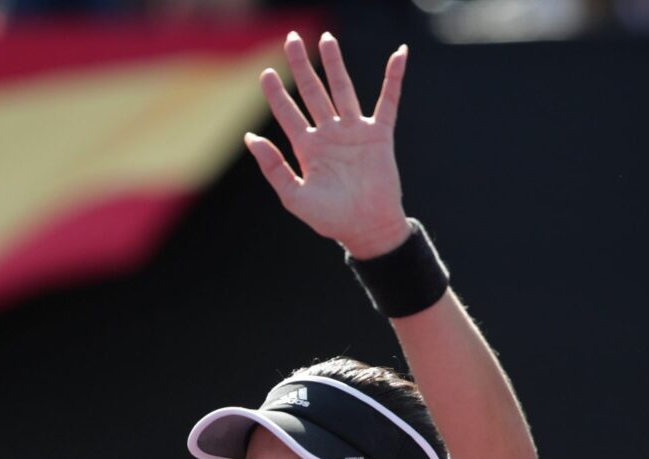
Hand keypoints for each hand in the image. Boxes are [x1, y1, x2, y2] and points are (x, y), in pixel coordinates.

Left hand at [246, 32, 411, 259]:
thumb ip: (272, 166)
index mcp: (307, 148)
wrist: (366, 229)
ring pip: (343, 89)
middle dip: (301, 66)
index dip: (276, 93)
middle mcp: (329, 134)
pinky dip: (394, 78)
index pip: (287, 113)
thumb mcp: (293, 195)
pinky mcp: (379, 135)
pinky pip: (388, 101)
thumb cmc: (329, 219)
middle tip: (291, 39)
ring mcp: (354, 132)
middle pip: (313, 92)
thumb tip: (249, 138)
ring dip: (335, 64)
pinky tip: (399, 54)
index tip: (265, 73)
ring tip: (326, 39)